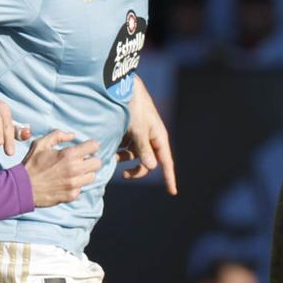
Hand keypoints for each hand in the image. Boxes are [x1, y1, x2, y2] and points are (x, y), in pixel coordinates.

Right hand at [21, 129, 101, 206]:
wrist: (23, 187)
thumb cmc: (31, 164)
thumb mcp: (41, 144)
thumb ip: (58, 135)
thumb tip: (73, 135)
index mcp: (68, 155)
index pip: (94, 147)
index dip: (92, 146)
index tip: (88, 148)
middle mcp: (74, 170)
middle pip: (97, 163)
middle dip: (91, 160)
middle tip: (83, 160)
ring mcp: (74, 184)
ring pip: (92, 176)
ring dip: (86, 173)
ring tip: (75, 172)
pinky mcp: (72, 195)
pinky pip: (82, 188)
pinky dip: (77, 185)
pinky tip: (67, 182)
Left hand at [118, 80, 176, 194]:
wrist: (124, 89)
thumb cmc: (134, 108)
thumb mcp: (138, 130)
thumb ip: (144, 149)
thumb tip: (152, 168)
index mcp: (158, 138)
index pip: (167, 163)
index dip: (169, 178)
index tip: (172, 192)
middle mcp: (151, 138)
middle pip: (148, 163)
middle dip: (136, 171)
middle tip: (122, 175)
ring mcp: (140, 135)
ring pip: (135, 155)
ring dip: (124, 159)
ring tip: (112, 156)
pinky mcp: (130, 131)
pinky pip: (126, 146)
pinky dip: (119, 149)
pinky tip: (110, 147)